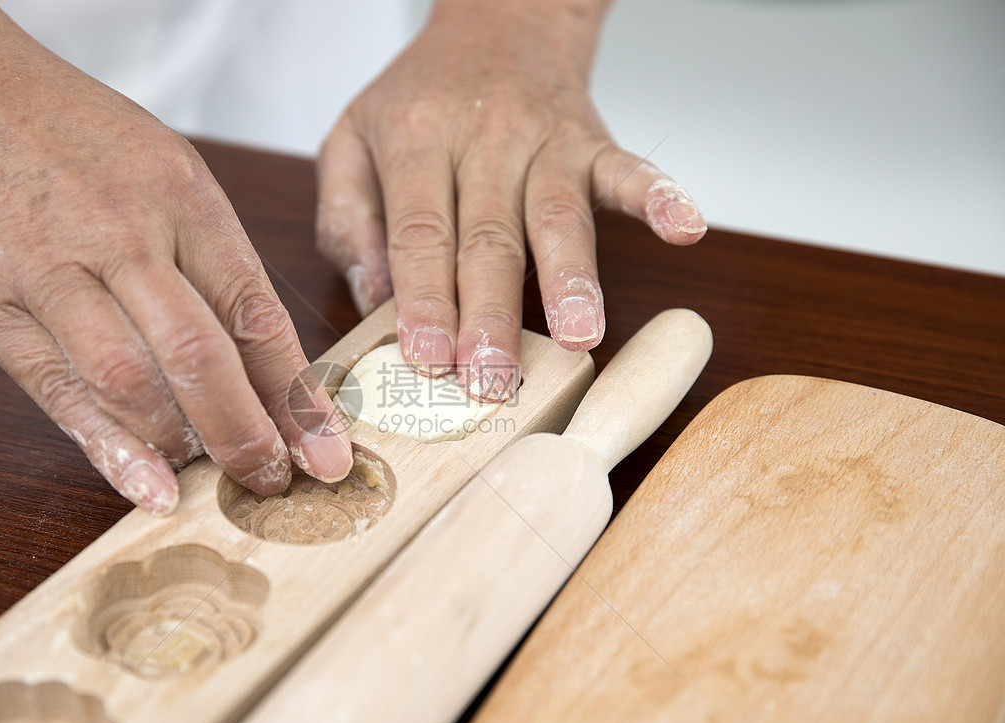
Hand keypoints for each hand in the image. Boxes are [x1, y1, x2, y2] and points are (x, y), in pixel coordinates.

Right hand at [0, 5, 351, 513]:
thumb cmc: (61, 127)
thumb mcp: (160, 163)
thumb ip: (204, 252)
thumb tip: (253, 348)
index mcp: (182, 197)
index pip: (256, 312)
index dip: (296, 393)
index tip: (326, 449)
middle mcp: (126, 235)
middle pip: (204, 356)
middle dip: (249, 434)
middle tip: (275, 480)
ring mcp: (53, 270)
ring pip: (134, 380)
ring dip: (183, 444)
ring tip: (212, 480)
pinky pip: (58, 388)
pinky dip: (107, 446)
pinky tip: (144, 485)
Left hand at [316, 0, 705, 399]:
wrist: (497, 20)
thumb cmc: (423, 97)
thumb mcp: (352, 138)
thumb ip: (346, 217)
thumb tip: (372, 296)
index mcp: (417, 142)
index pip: (420, 234)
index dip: (424, 299)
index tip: (427, 358)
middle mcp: (484, 141)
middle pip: (488, 239)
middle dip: (491, 314)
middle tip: (491, 378)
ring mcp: (545, 142)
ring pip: (558, 217)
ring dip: (570, 279)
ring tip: (578, 337)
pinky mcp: (594, 142)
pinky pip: (630, 170)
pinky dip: (661, 196)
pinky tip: (685, 229)